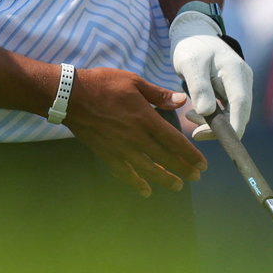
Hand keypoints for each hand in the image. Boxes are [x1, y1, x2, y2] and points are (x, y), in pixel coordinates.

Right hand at [62, 68, 205, 196]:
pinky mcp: (107, 153)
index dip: (190, 154)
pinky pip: (124, 172)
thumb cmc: (102, 84)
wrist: (70, 96)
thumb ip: (158, 94)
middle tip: (196, 177)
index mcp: (145, 119)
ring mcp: (121, 148)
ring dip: (164, 179)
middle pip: (165, 158)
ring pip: (148, 169)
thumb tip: (182, 100)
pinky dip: (135, 182)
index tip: (202, 164)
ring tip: (177, 186)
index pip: (174, 141)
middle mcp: (136, 138)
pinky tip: (145, 191)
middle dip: (183, 169)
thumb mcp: (133, 81)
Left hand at [170, 12, 252, 140]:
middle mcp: (242, 80)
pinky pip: (225, 109)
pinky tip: (193, 113)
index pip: (240, 103)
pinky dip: (211, 115)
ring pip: (231, 113)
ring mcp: (239, 85)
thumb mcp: (190, 64)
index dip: (235, 124)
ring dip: (212, 121)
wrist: (194, 36)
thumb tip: (207, 112)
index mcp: (235, 71)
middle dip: (219, 127)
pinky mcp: (231, 90)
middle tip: (195, 133)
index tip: (223, 138)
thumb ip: (199, 86)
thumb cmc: (192, 48)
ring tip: (188, 116)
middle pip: (238, 112)